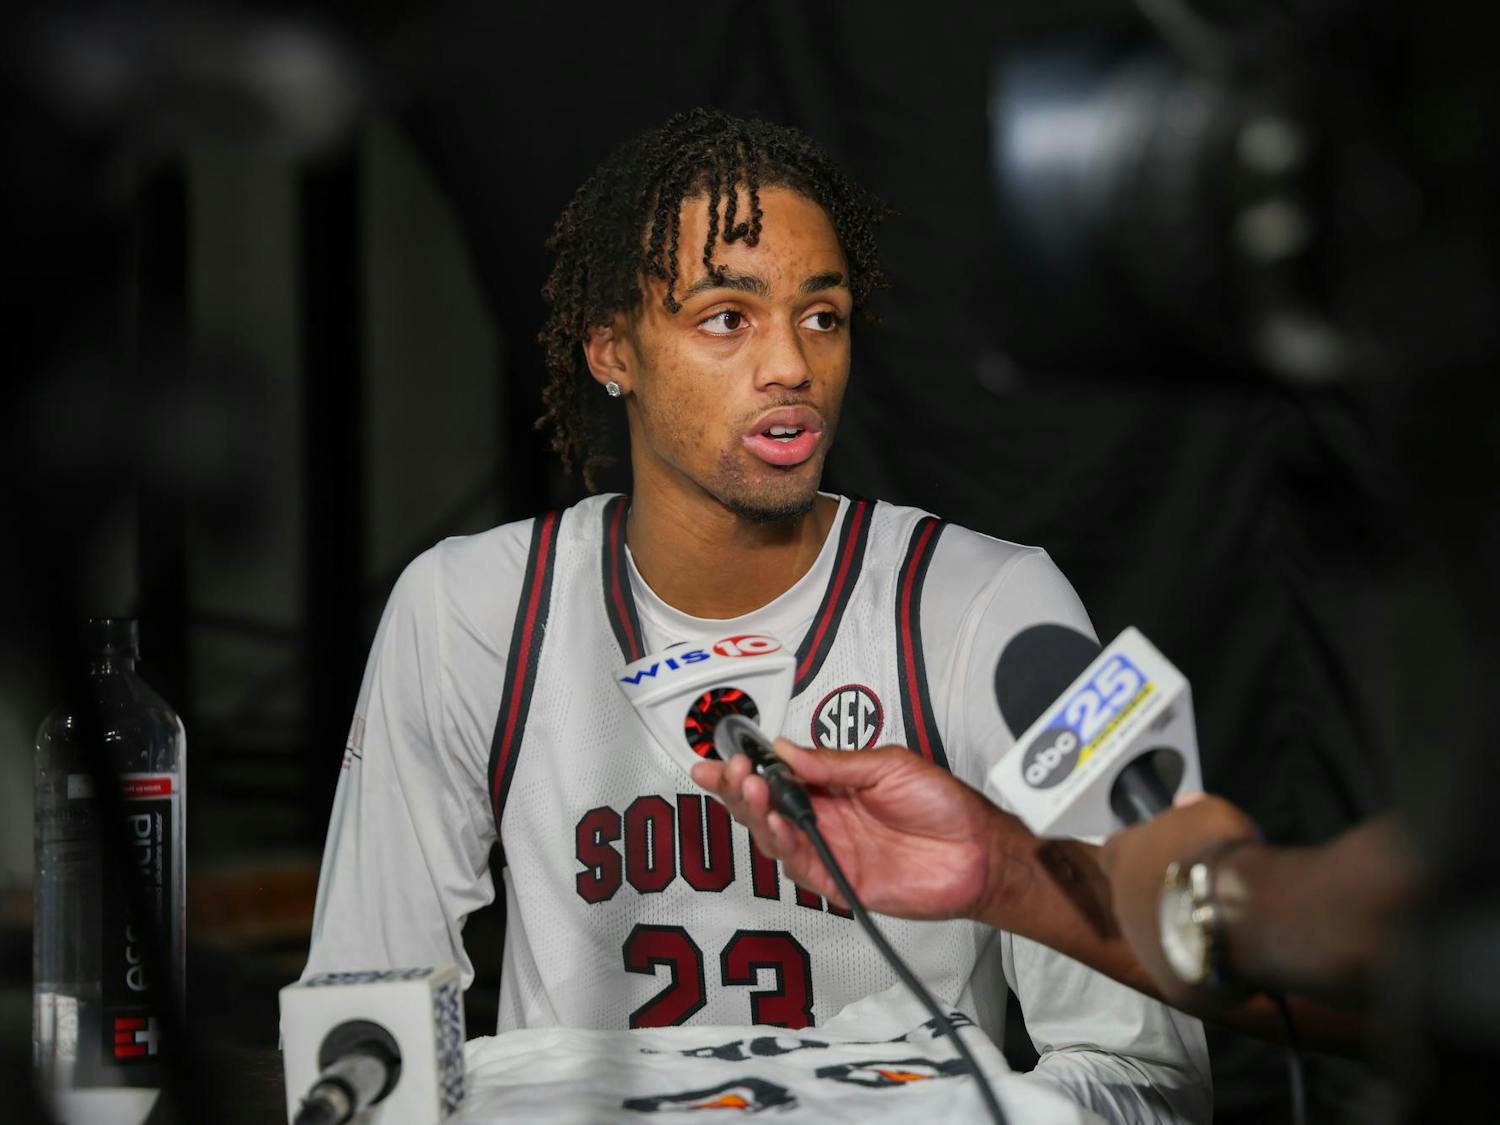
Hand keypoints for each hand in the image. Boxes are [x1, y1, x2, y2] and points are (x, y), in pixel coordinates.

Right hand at [691, 741, 1014, 921]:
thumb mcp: (888, 765)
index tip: (727, 755)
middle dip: (738, 789)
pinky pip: (801, 865)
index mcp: (833, 787)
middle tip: (725, 771)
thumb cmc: (943, 805)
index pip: (779, 776)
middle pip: (766, 808)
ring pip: (775, 836)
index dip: (750, 767)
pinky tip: (775, 823)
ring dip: (756, 813)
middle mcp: (825, 819)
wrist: (978, 850)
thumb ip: (834, 764)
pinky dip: (784, 844)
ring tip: (748, 787)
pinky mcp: (839, 882)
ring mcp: (830, 851)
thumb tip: (786, 750)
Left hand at [1097, 793, 1261, 1009]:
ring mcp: (1141, 948)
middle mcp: (1121, 903)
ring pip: (1155, 938)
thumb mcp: (1209, 811)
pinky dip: (1202, 964)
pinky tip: (1228, 959)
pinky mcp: (1168, 984)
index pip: (1114, 852)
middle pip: (1134, 898)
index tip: (1164, 856)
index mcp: (1122, 859)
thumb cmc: (1219, 851)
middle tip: (1200, 893)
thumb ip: (1191, 812)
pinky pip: (1184, 972)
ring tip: (1218, 928)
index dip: (1138, 854)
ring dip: (1178, 932)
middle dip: (1160, 896)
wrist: (1243, 912)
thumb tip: (1184, 806)